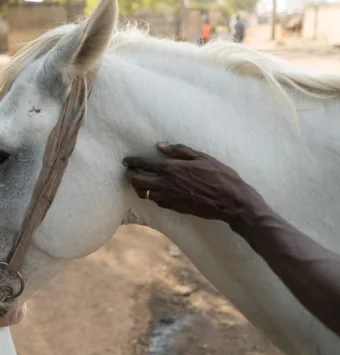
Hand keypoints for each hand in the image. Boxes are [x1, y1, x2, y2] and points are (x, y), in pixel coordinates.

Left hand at [123, 143, 268, 224]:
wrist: (229, 201)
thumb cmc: (219, 175)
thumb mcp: (201, 157)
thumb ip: (178, 151)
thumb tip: (160, 146)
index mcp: (171, 168)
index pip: (143, 164)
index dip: (132, 162)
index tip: (126, 161)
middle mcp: (165, 184)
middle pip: (137, 181)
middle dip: (130, 175)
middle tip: (129, 171)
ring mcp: (169, 198)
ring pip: (143, 194)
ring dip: (137, 187)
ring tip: (138, 181)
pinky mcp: (174, 208)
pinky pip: (155, 201)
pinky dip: (150, 196)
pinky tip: (154, 191)